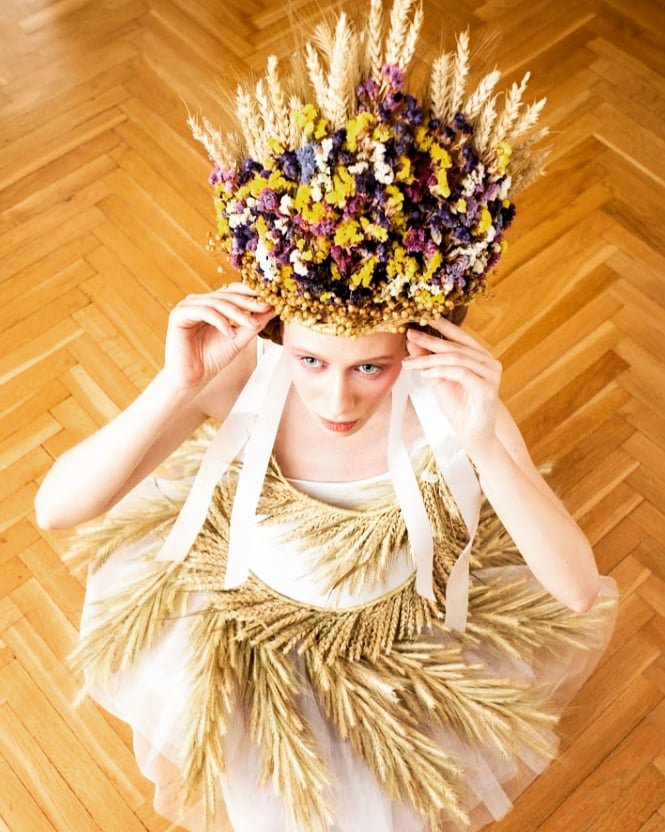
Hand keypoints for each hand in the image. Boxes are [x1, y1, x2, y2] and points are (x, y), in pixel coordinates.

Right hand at [163, 283, 275, 388]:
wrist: (193, 377)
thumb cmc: (213, 358)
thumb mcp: (239, 338)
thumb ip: (254, 323)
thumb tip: (272, 309)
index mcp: (212, 303)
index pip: (233, 291)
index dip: (251, 293)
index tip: (271, 300)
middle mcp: (199, 301)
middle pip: (227, 295)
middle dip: (248, 302)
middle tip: (265, 308)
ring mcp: (188, 306)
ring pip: (218, 303)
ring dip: (237, 314)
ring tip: (251, 325)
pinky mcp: (179, 314)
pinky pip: (204, 312)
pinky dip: (220, 322)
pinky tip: (231, 334)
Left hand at [402, 318, 501, 456]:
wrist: (473, 434)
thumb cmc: (459, 406)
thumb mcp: (439, 380)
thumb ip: (428, 360)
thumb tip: (412, 341)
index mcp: (480, 357)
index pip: (460, 336)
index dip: (442, 326)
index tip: (421, 317)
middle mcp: (488, 362)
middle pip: (455, 346)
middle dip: (429, 340)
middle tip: (410, 334)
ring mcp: (490, 374)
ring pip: (456, 358)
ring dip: (429, 359)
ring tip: (409, 362)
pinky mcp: (486, 388)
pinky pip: (460, 373)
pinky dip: (440, 371)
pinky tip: (424, 373)